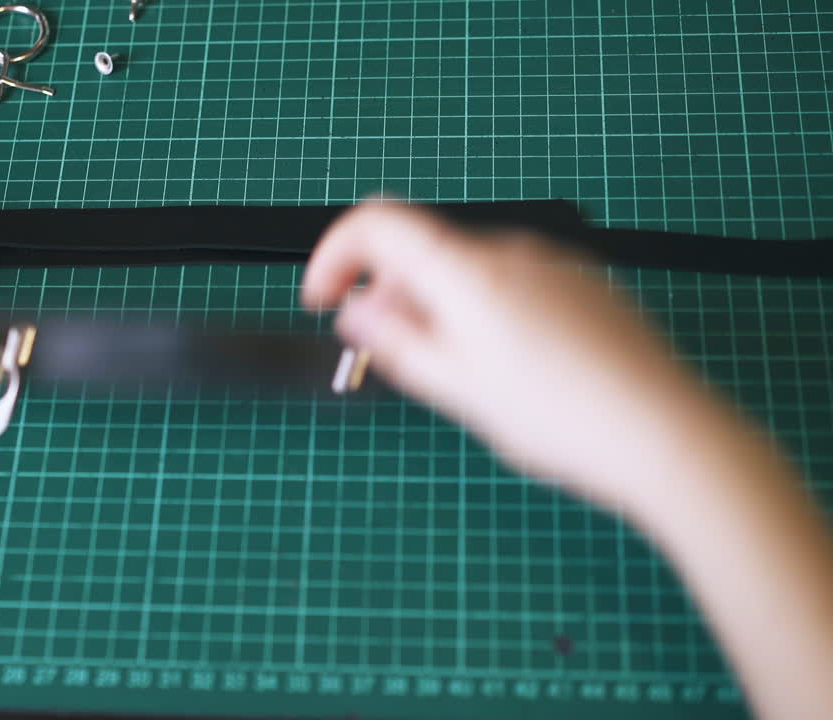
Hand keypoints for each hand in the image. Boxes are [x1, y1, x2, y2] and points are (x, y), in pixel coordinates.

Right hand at [302, 200, 731, 510]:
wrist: (666, 433)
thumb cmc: (559, 419)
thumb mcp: (458, 390)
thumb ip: (398, 342)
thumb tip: (355, 310)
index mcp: (466, 271)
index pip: (376, 224)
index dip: (334, 254)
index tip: (322, 300)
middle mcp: (508, 251)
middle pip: (424, 252)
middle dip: (391, 296)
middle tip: (393, 360)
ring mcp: (552, 264)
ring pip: (468, 272)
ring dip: (439, 308)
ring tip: (460, 379)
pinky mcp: (585, 286)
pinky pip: (513, 284)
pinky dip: (485, 312)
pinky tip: (511, 371)